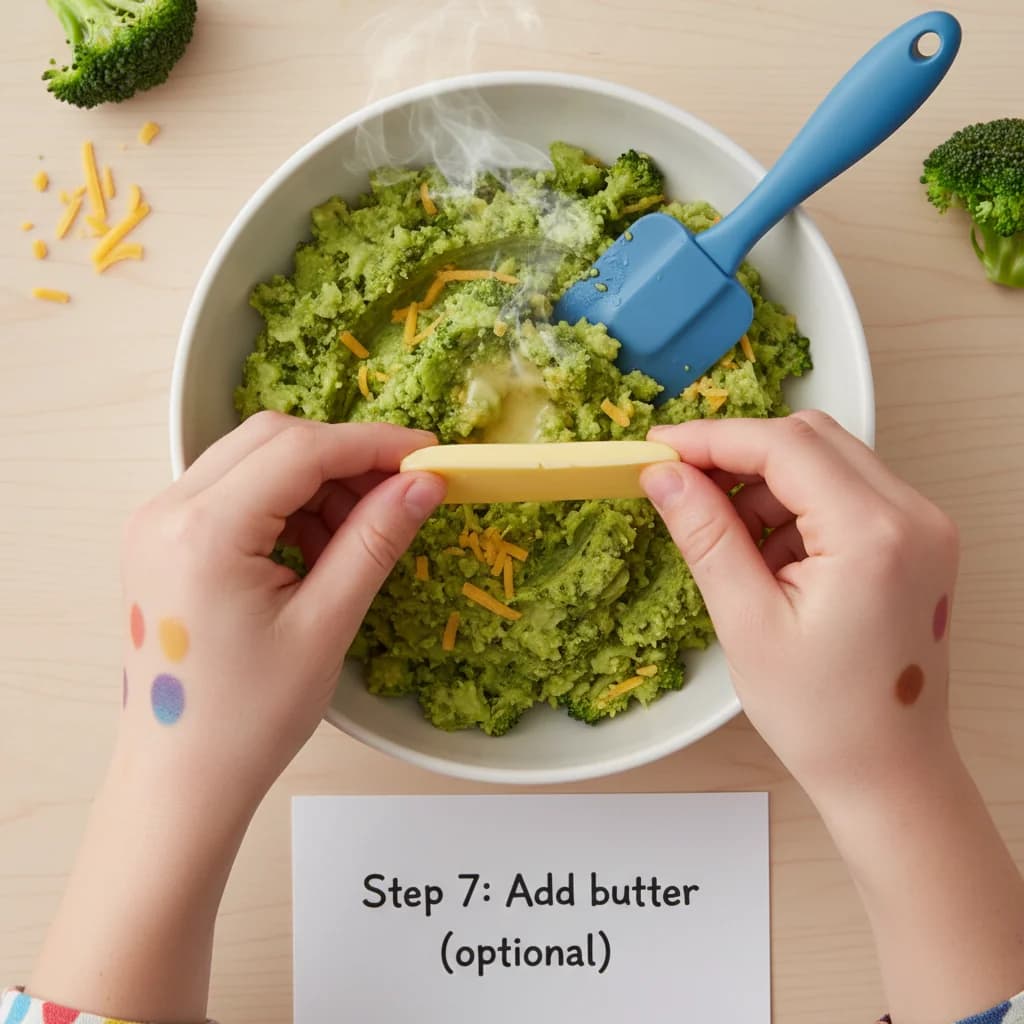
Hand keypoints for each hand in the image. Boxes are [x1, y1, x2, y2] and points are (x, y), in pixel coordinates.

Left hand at [120, 411, 445, 808]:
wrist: (179, 779)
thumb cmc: (249, 719)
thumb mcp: (325, 625)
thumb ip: (375, 541)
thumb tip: (424, 483)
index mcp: (202, 532)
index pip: (300, 450)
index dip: (372, 444)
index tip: (429, 455)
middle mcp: (165, 512)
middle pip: (271, 439)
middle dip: (343, 457)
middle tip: (400, 491)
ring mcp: (155, 524)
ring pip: (252, 460)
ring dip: (314, 481)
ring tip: (356, 536)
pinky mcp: (161, 541)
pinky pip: (233, 492)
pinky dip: (284, 503)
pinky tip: (316, 549)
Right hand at [642, 410, 958, 798]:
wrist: (889, 770)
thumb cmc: (824, 715)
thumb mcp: (746, 622)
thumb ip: (705, 535)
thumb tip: (663, 475)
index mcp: (874, 535)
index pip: (783, 446)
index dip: (711, 438)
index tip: (657, 449)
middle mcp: (913, 516)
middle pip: (810, 439)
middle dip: (738, 453)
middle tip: (680, 483)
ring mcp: (922, 526)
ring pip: (827, 460)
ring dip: (766, 481)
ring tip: (728, 538)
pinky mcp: (915, 541)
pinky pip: (845, 492)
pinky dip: (796, 505)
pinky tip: (767, 553)